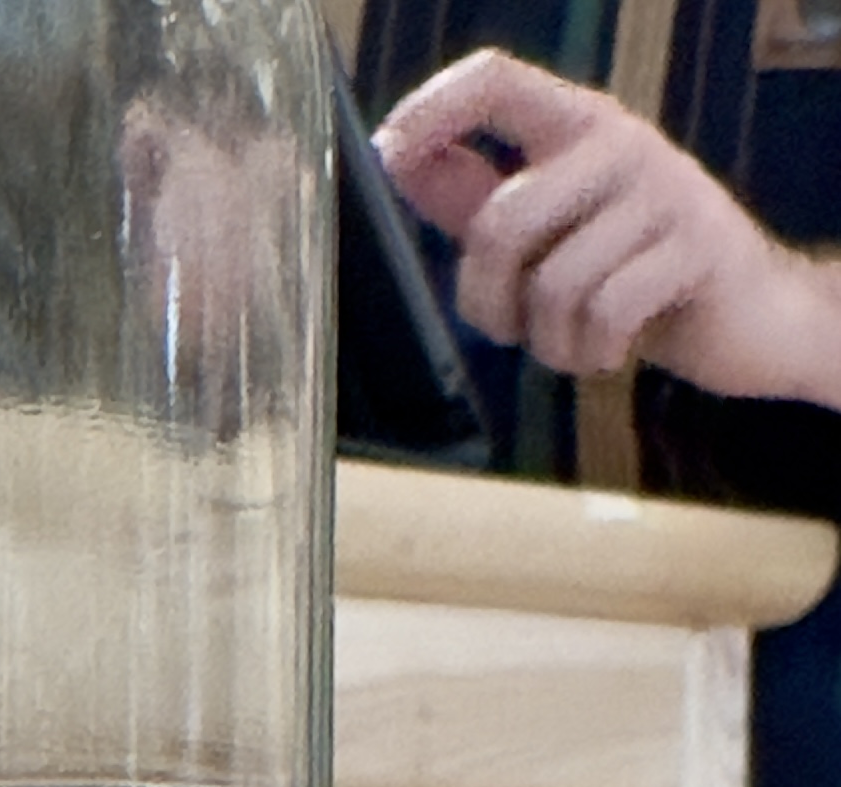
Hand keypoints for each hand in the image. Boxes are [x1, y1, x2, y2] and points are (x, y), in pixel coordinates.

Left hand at [375, 47, 840, 406]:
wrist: (747, 317)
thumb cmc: (634, 273)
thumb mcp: (548, 229)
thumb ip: (475, 197)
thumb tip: (399, 156)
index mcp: (576, 127)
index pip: (497, 80)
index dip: (435, 108)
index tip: (390, 149)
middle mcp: (619, 143)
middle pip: (501, 222)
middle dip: (488, 301)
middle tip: (513, 327)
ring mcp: (664, 190)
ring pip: (554, 285)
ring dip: (551, 344)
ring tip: (580, 340)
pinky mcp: (698, 246)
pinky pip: (606, 314)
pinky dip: (595, 354)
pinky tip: (613, 348)